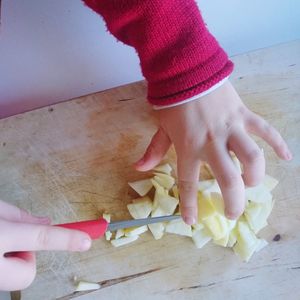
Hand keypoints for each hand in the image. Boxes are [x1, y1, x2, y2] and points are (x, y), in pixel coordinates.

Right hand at [0, 200, 90, 290]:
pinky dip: (2, 266)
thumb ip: (20, 216)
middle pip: (27, 274)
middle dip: (27, 258)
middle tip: (14, 241)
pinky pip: (3, 278)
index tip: (86, 241)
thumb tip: (46, 222)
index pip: (40, 238)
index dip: (66, 239)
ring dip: (12, 262)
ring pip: (14, 278)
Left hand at [135, 81, 291, 223]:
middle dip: (233, 201)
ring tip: (250, 183)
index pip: (188, 183)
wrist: (186, 70)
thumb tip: (138, 168)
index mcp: (188, 148)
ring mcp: (230, 128)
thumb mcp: (161, 128)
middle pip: (228, 179)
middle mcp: (211, 143)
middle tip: (232, 212)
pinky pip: (265, 130)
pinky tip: (286, 157)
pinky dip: (278, 143)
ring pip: (252, 157)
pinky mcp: (243, 115)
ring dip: (255, 175)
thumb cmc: (173, 102)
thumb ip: (154, 150)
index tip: (191, 221)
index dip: (189, 205)